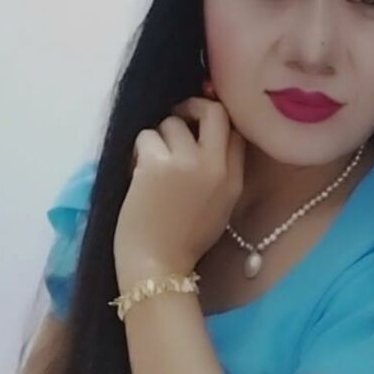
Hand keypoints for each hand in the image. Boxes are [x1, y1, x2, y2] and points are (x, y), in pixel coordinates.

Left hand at [114, 96, 245, 290]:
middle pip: (214, 112)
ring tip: (151, 164)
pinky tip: (137, 173)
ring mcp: (187, 162)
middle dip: (193, 107)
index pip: (236, 131)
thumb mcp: (219, 209)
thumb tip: (203, 140)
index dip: (216, 122)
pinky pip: (146, 137)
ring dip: (158, 138)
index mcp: (234, 181)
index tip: (200, 124)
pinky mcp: (157, 164)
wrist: (158, 266)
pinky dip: (138, 151)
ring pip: (172, 122)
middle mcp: (216, 166)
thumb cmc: (184, 243)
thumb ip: (220, 174)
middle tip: (179, 117)